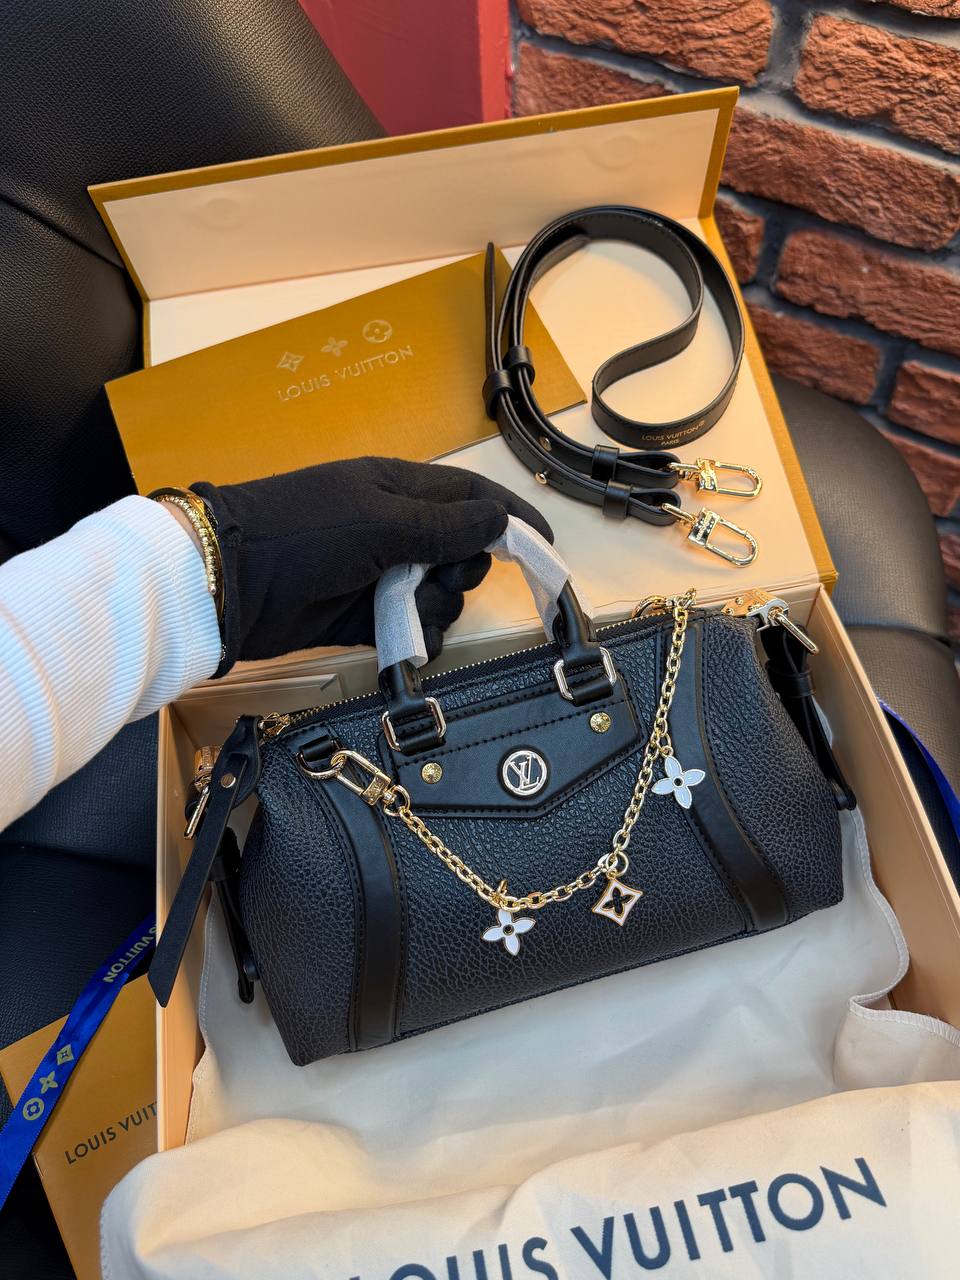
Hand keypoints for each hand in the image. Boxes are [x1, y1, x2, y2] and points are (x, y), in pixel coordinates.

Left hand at [192, 457, 552, 674]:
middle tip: (437, 579)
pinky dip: (415, 638)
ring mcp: (379, 575)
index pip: (472, 497)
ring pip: (440, 597)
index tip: (544, 546)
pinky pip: (411, 629)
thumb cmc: (301, 533)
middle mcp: (395, 530)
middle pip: (462, 554)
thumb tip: (500, 518)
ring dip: (437, 610)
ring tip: (405, 611)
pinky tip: (404, 640)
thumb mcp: (378, 520)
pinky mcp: (362, 617)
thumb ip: (443, 525)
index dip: (511, 519)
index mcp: (399, 489)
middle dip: (463, 573)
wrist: (228, 582)